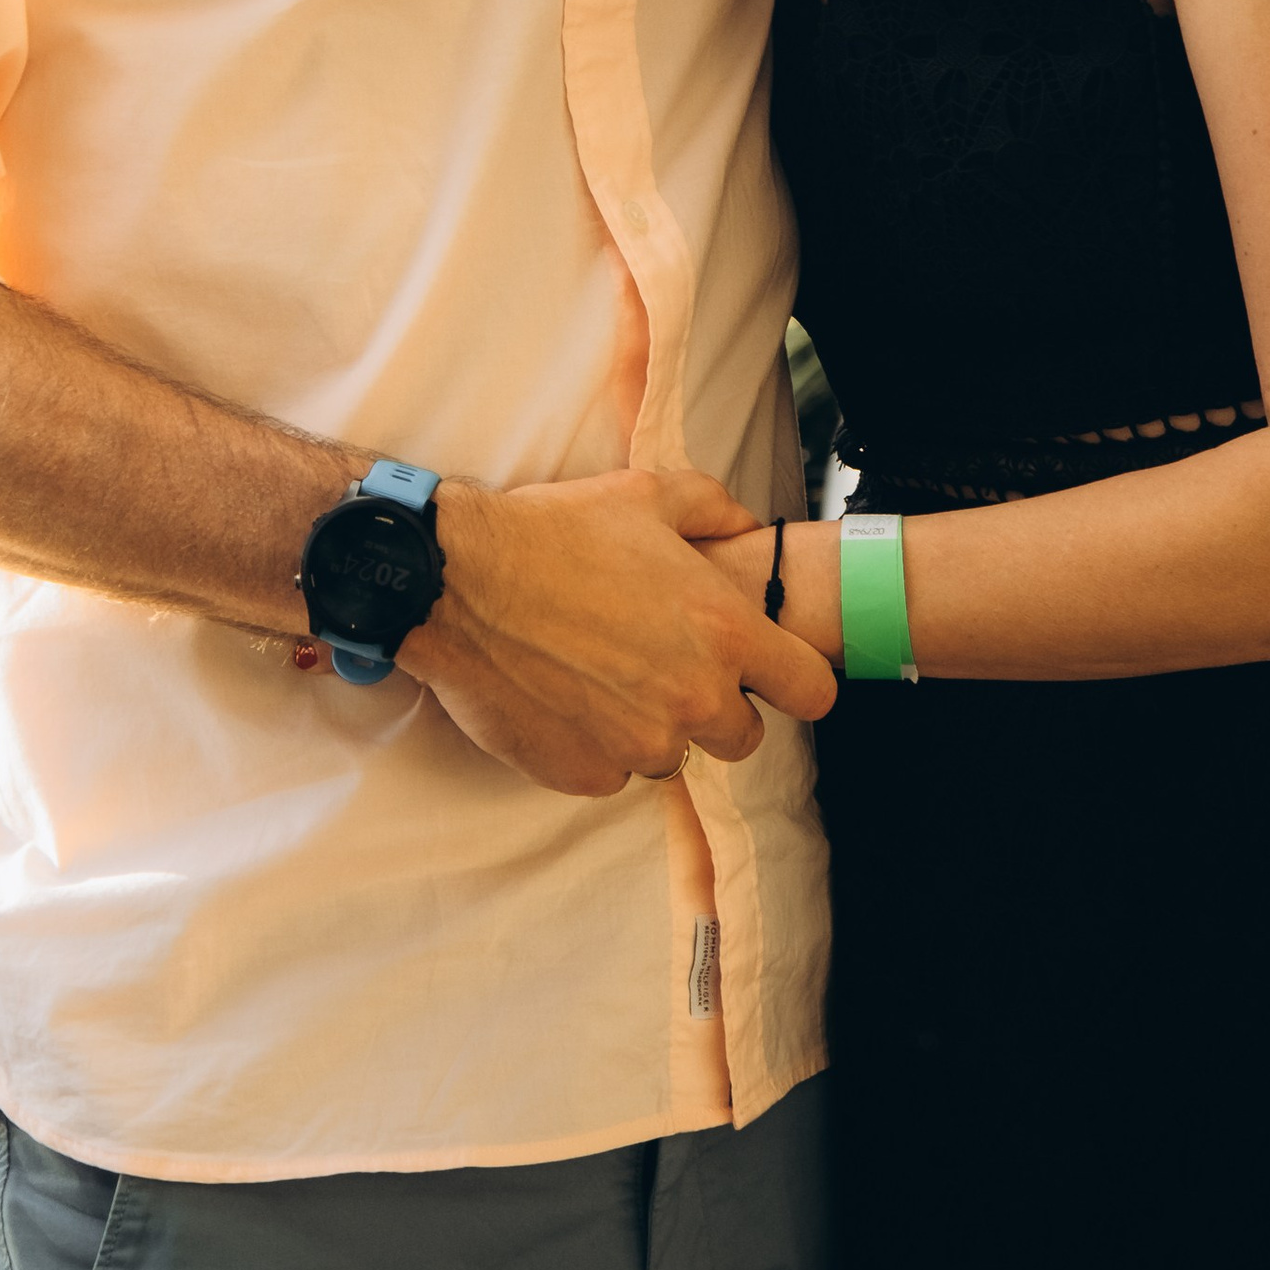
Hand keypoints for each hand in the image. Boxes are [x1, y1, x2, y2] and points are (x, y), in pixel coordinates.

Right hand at [399, 467, 837, 800]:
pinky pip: (611, 771)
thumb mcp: (645, 495)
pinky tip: (561, 696)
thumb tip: (746, 528)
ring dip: (649, 725)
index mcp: (722, 632)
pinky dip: (594, 744)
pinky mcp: (586, 774)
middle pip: (742, 737)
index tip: (766, 673)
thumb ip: (715, 510)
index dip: (792, 681)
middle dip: (713, 707)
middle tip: (662, 667)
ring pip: (671, 754)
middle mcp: (692, 698)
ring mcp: (639, 744)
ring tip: (599, 674)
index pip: (811, 691)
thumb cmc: (553, 533)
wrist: (458, 580)